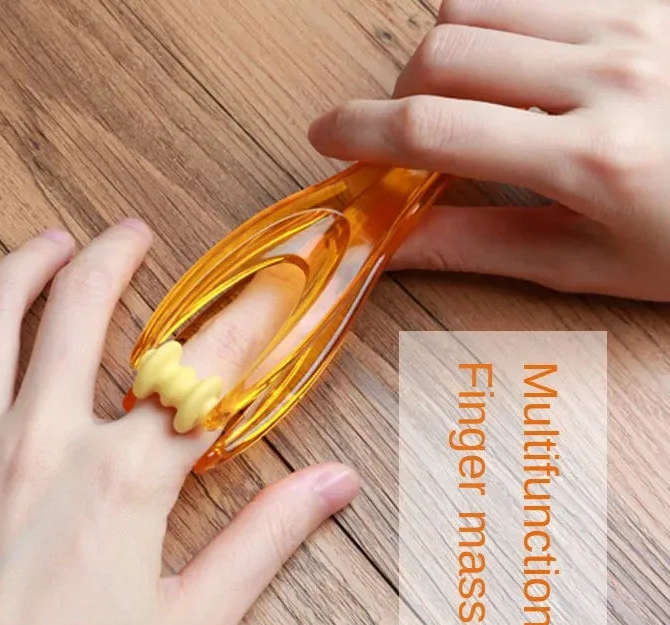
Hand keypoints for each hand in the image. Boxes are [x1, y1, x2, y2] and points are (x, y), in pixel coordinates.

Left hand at [0, 222, 358, 624]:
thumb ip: (269, 540)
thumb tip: (337, 485)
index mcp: (122, 481)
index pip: (198, 375)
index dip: (240, 323)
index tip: (261, 289)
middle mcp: (40, 447)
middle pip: (79, 312)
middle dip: (114, 258)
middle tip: (131, 235)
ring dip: (25, 267)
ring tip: (50, 242)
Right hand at [309, 0, 669, 300]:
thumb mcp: (585, 263)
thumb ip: (479, 246)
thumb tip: (393, 244)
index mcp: (588, 159)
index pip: (432, 126)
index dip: (359, 129)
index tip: (325, 137)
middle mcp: (608, 73)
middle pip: (445, 48)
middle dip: (401, 92)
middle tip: (411, 134)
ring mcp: (634, 21)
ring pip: (482, 3)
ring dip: (447, 51)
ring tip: (468, 99)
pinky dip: (499, 22)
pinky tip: (517, 66)